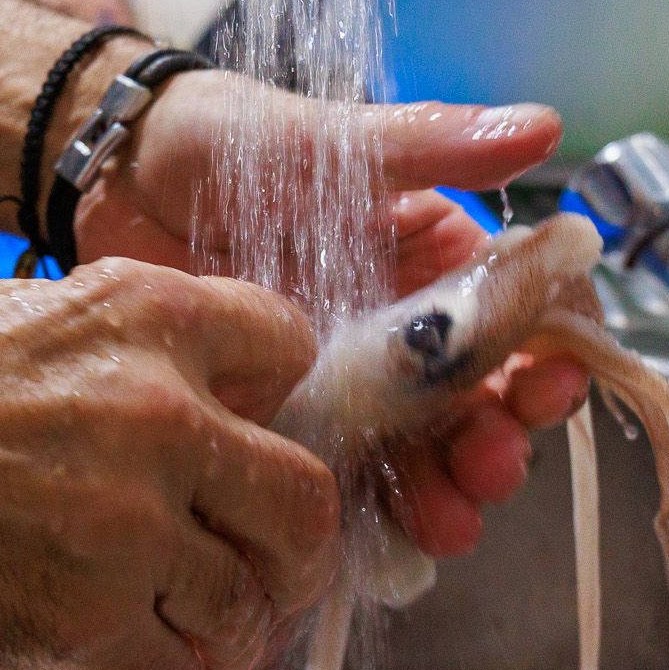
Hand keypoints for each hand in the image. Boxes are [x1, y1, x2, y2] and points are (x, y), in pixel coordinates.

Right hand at [0, 262, 336, 669]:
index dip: (272, 409)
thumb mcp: (23, 321)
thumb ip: (128, 362)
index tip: (242, 451)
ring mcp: (127, 525)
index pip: (292, 349)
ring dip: (212, 630)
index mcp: (144, 315)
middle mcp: (159, 412)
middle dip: (283, 550)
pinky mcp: (81, 622)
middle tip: (244, 572)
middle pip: (307, 503)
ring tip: (156, 627)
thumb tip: (204, 426)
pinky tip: (104, 664)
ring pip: (248, 607)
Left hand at [76, 74, 591, 559]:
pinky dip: (371, 517)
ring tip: (446, 524)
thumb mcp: (334, 140)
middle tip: (492, 469)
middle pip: (482, 402)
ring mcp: (349, 384)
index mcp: (437, 258)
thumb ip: (435, 145)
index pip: (526, 314)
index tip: (553, 385)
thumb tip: (544, 126)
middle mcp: (405, 329)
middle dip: (499, 444)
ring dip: (449, 495)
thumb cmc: (231, 140)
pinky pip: (343, 480)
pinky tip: (380, 543)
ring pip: (422, 454)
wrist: (114, 176)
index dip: (554, 354)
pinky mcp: (290, 423)